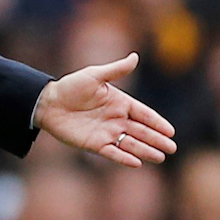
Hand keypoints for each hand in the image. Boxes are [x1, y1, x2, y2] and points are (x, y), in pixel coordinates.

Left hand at [33, 53, 175, 166]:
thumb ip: (116, 70)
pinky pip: (112, 153)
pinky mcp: (95, 144)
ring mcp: (106, 133)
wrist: (48, 102)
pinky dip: (124, 158)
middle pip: (141, 131)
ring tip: (160, 157)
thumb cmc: (70, 87)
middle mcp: (116, 119)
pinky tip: (136, 163)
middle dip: (156, 139)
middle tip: (171, 148)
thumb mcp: (94, 75)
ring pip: (130, 144)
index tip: (171, 131)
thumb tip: (135, 56)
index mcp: (119, 102)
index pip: (143, 114)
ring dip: (145, 150)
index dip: (157, 122)